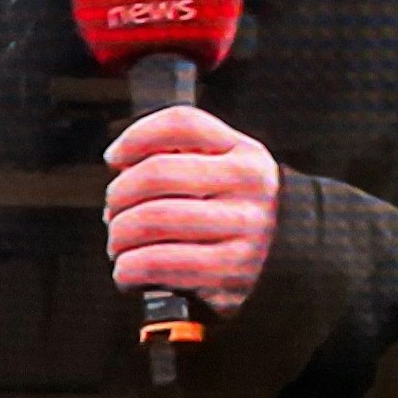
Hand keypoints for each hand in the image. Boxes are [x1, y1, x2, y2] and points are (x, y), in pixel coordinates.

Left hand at [104, 106, 279, 317]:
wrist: (285, 258)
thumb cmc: (235, 211)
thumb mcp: (225, 168)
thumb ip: (182, 154)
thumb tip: (121, 162)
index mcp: (244, 154)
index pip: (181, 124)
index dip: (136, 136)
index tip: (114, 158)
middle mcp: (249, 186)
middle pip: (157, 173)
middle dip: (119, 194)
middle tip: (113, 212)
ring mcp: (243, 230)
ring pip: (153, 218)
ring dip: (120, 234)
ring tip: (119, 242)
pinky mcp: (229, 273)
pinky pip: (160, 262)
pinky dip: (130, 267)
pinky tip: (128, 269)